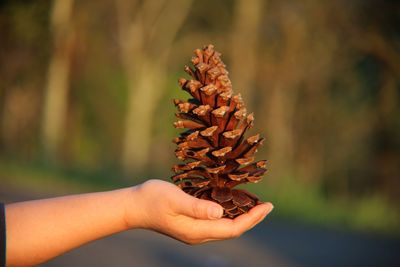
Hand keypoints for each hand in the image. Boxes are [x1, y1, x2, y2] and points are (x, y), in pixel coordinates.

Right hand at [126, 179, 272, 244]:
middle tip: (267, 205)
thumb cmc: (152, 199)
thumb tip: (220, 212)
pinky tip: (233, 203)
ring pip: (225, 227)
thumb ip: (197, 207)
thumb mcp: (174, 199)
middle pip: (232, 230)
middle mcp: (198, 234)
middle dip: (252, 218)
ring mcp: (194, 231)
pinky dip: (229, 213)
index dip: (252, 219)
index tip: (267, 206)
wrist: (133, 206)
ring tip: (255, 205)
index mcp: (196, 230)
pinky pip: (216, 222)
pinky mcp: (190, 225)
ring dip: (242, 217)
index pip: (232, 228)